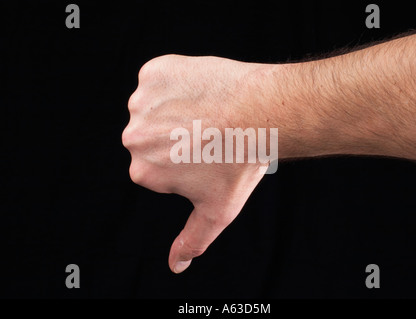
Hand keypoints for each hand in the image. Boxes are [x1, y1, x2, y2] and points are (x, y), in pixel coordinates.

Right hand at [122, 55, 276, 272]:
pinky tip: (202, 89)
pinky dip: (178, 81)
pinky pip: (160, 78)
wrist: (262, 114)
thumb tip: (176, 265)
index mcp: (143, 171)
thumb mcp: (217, 210)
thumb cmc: (240, 163)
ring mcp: (141, 102)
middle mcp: (133, 137)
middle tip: (209, 133)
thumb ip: (192, 241)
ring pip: (156, 106)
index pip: (159, 165)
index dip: (185, 159)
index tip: (207, 153)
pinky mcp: (153, 72)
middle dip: (177, 134)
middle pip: (153, 136)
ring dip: (177, 107)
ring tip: (208, 112)